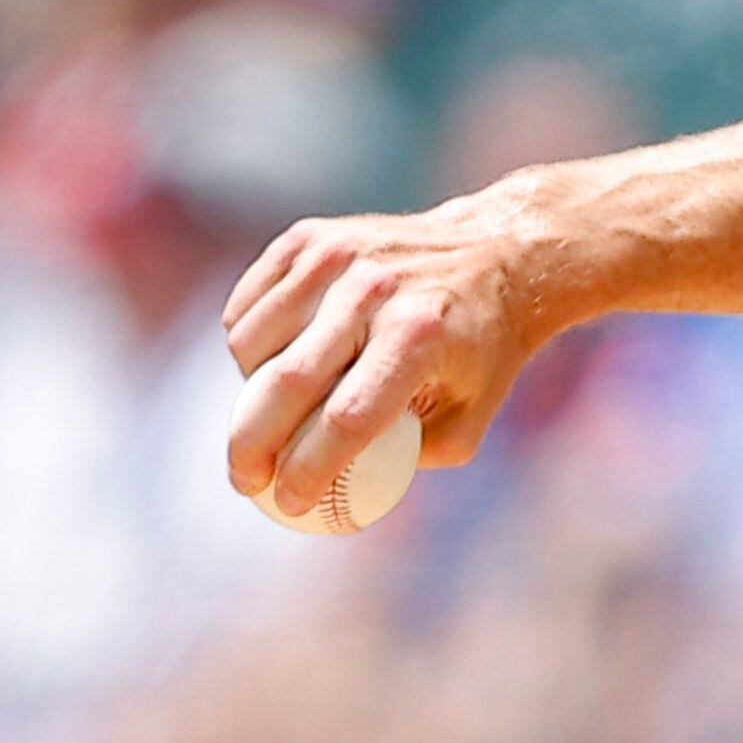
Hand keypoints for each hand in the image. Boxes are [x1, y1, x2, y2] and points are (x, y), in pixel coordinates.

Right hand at [223, 190, 548, 516]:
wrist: (496, 254)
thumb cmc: (482, 347)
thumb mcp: (473, 413)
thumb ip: (414, 455)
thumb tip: (342, 487)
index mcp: (418, 339)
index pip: (346, 420)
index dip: (308, 471)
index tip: (287, 504)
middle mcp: (372, 293)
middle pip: (284, 386)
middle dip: (251, 448)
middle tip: (245, 481)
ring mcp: (335, 259)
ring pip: (252, 345)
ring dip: (252, 391)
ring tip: (281, 407)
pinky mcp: (308, 238)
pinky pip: (248, 308)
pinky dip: (251, 345)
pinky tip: (281, 358)